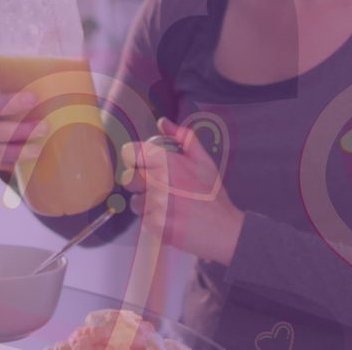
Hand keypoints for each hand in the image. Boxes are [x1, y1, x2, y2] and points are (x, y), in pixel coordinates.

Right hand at [0, 52, 46, 172]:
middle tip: (35, 99)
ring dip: (17, 132)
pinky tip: (33, 152)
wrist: (19, 142)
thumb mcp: (33, 91)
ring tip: (44, 130)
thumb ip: (47, 77)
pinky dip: (14, 154)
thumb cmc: (29, 109)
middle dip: (8, 103)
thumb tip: (81, 61)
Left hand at [123, 117, 245, 264]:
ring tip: (169, 207)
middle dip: (139, 184)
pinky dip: (154, 222)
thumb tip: (162, 122)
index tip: (143, 167)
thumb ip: (182, 137)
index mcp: (167, 161)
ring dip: (147, 205)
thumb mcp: (203, 160)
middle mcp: (158, 180)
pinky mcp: (155, 224)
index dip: (135, 160)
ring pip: (135, 202)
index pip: (130, 153)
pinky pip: (143, 220)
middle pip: (128, 178)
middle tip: (159, 190)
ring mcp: (156, 203)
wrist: (224, 229)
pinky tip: (171, 219)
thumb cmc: (212, 194)